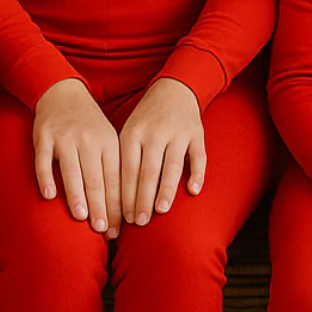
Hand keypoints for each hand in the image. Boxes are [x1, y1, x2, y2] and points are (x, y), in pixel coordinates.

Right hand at [33, 79, 121, 235]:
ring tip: (81, 217)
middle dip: (100, 206)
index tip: (117, 229)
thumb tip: (123, 208)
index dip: (116, 205)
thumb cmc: (89, 126)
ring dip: (77, 195)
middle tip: (102, 230)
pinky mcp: (44, 136)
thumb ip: (113, 169)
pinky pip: (44, 160)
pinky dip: (46, 177)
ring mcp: (65, 137)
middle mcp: (89, 139)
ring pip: (72, 170)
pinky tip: (49, 195)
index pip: (114, 179)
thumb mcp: (107, 140)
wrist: (63, 92)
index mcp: (108, 142)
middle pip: (96, 177)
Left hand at [118, 78, 205, 225]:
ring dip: (166, 189)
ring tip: (161, 210)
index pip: (127, 170)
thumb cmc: (146, 120)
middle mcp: (154, 133)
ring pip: (172, 165)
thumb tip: (114, 199)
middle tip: (140, 222)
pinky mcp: (196, 133)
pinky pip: (198, 156)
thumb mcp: (129, 132)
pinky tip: (192, 191)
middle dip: (143, 199)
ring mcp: (177, 132)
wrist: (174, 89)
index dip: (126, 196)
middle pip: (148, 171)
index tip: (125, 218)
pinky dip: (196, 174)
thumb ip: (124, 160)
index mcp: (133, 133)